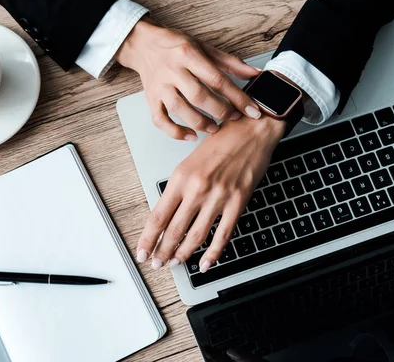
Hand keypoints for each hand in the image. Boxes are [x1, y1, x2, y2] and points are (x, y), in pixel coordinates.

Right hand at [116, 17, 261, 141]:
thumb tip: (255, 74)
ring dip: (199, 123)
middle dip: (220, 111)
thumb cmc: (175, 46)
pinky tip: (191, 136)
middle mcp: (172, 70)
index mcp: (188, 54)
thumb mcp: (203, 47)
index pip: (217, 79)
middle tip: (234, 118)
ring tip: (214, 128)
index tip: (252, 110)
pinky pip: (160, 120)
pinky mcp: (150, 98)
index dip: (237, 97)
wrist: (143, 44)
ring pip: (179, 109)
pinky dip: (175, 132)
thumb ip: (230, 62)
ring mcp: (160, 86)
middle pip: (199, 96)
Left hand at [136, 115, 285, 270]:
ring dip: (183, 254)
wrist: (251, 130)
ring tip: (175, 263)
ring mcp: (218, 197)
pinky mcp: (237, 202)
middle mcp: (197, 189)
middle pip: (174, 230)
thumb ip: (179, 189)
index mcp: (180, 177)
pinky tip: (205, 263)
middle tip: (156, 264)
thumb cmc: (221, 141)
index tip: (143, 251)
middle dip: (162, 252)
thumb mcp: (190, 162)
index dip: (148, 239)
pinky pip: (223, 235)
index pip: (158, 216)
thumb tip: (168, 215)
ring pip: (196, 236)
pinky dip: (213, 253)